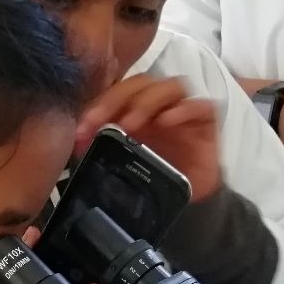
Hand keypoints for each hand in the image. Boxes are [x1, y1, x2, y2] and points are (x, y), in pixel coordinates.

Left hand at [76, 75, 222, 201]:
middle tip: (100, 123)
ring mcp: (183, 111)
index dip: (99, 103)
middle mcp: (159, 105)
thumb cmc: (154, 176)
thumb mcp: (121, 161)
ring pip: (170, 86)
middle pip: (141, 82)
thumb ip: (101, 146)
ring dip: (147, 101)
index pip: (117, 90)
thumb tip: (77, 141)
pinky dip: (182, 111)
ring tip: (131, 124)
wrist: (186, 201)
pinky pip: (200, 106)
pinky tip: (166, 123)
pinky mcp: (206, 122)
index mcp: (136, 109)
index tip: (82, 128)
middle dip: (116, 99)